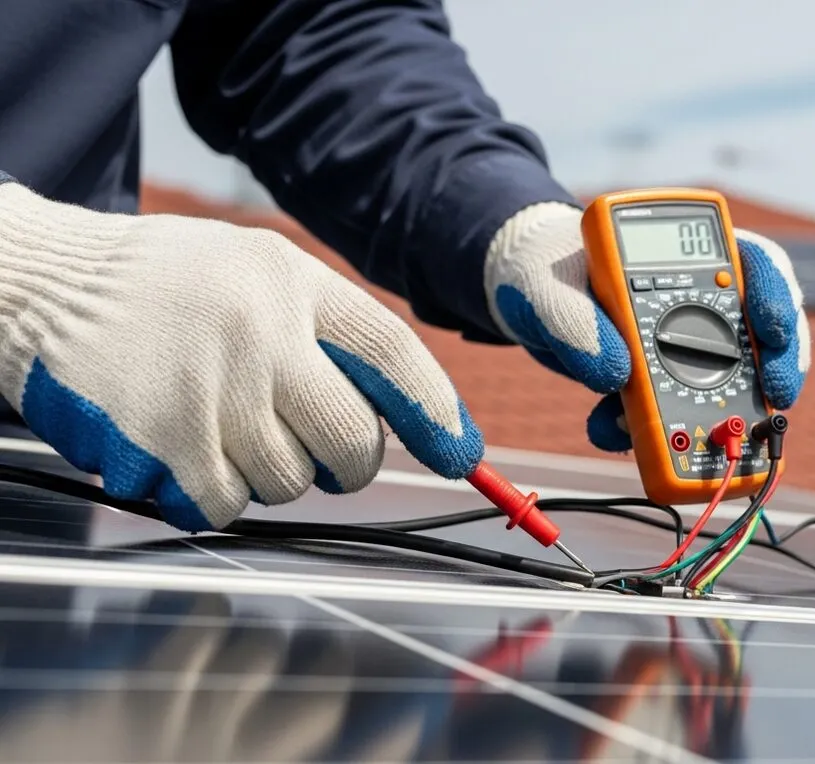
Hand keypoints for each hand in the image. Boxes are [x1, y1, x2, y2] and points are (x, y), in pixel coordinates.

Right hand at [0, 181, 481, 529]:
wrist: (43, 284)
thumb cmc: (167, 287)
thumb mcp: (256, 272)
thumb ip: (327, 330)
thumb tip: (411, 413)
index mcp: (290, 283)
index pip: (392, 354)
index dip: (436, 411)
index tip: (461, 454)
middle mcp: (258, 333)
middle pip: (353, 441)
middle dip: (348, 463)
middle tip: (320, 454)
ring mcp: (207, 390)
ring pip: (289, 482)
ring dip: (268, 472)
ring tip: (219, 423)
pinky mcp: (159, 443)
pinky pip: (226, 506)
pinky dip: (213, 493)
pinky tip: (181, 445)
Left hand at [484, 202, 810, 451]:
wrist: (526, 303)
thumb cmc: (544, 272)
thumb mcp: (549, 288)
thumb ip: (576, 322)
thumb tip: (614, 373)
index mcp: (689, 257)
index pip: (755, 265)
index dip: (776, 297)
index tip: (771, 329)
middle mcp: (704, 302)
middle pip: (765, 333)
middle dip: (771, 370)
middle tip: (772, 397)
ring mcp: (692, 347)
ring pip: (735, 385)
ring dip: (720, 414)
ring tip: (690, 437)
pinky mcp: (668, 388)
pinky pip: (681, 418)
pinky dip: (659, 436)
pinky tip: (620, 432)